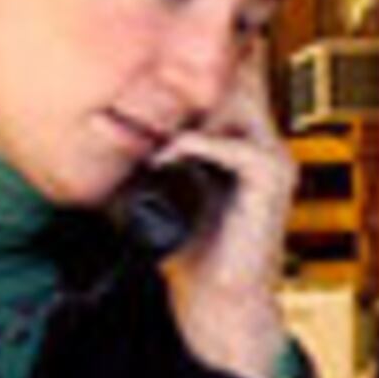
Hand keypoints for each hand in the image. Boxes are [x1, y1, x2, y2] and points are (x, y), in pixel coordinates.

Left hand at [155, 54, 294, 377]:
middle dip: (188, 87)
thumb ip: (148, 157)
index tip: (151, 76)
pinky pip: (234, 147)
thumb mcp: (160, 192)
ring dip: (188, 114)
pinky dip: (194, 147)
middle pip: (235, 86)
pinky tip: (164, 159)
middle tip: (143, 93)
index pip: (230, 90)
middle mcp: (265, 149)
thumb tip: (103, 129)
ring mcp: (274, 162)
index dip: (195, 76)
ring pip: (236, 107)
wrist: (215, 301)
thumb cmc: (191, 252)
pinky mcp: (273, 180)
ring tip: (151, 127)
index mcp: (245, 148)